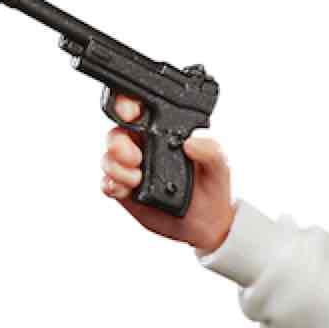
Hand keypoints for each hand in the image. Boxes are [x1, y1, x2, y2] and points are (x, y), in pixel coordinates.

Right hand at [100, 95, 234, 253]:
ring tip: (137, 178)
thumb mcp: (220, 164)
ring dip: (117, 167)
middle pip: (117, 133)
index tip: (130, 113)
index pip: (138, 108)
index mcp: (164, 129)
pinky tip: (125, 190)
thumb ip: (211, 149)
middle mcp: (143, 145)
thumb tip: (192, 142)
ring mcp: (132, 167)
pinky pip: (107, 183)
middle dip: (118, 142)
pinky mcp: (125, 190)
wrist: (208, 223)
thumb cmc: (212, 185)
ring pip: (109, 158)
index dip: (127, 104)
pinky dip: (111, 185)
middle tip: (134, 156)